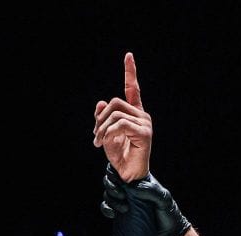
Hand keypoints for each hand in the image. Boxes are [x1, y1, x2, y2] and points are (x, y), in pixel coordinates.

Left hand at [93, 53, 151, 181]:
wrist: (127, 175)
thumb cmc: (118, 155)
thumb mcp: (105, 133)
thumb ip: (103, 117)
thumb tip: (101, 104)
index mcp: (134, 113)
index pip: (132, 89)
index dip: (130, 72)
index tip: (128, 55)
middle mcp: (141, 115)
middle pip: (116, 102)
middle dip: (101, 118)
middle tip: (95, 135)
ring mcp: (145, 123)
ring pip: (116, 113)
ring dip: (102, 128)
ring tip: (97, 142)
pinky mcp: (144, 133)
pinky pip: (120, 124)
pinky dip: (107, 133)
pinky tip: (103, 143)